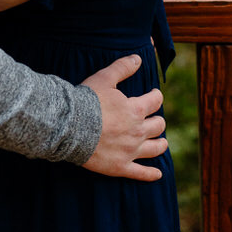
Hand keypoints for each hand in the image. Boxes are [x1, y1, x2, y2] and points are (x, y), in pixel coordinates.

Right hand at [80, 55, 166, 180]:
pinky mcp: (121, 167)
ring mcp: (130, 151)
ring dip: (160, 144)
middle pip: (158, 126)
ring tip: (161, 142)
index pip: (155, 101)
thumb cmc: (87, 101)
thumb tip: (138, 58)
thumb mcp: (104, 78)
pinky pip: (141, 173)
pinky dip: (151, 174)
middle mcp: (138, 131)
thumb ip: (122, 67)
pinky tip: (158, 174)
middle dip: (158, 120)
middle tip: (154, 118)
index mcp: (136, 110)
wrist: (70, 127)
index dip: (156, 96)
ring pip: (155, 149)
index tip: (154, 95)